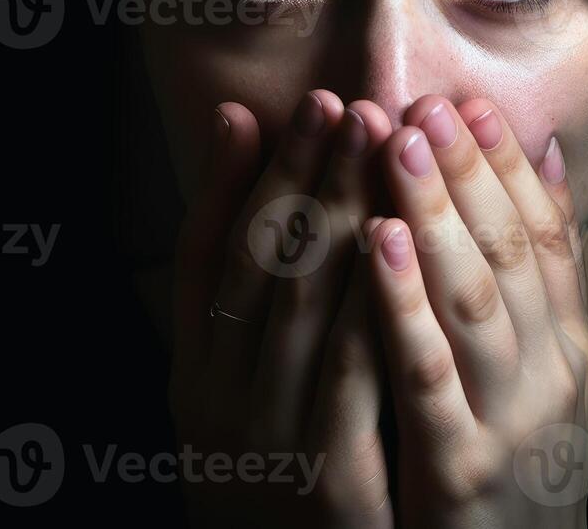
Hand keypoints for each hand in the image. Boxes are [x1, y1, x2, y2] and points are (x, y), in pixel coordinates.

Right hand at [168, 89, 396, 527]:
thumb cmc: (273, 485)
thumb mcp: (231, 406)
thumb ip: (237, 318)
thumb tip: (250, 201)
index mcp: (190, 377)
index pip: (204, 257)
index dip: (233, 181)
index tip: (269, 109)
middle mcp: (216, 401)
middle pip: (257, 265)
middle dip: (301, 175)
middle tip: (339, 101)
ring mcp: (268, 439)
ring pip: (302, 302)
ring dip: (340, 209)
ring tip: (373, 136)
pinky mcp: (327, 479)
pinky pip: (351, 373)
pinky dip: (372, 300)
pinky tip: (397, 237)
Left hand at [361, 96, 587, 527]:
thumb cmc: (517, 472)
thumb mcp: (545, 376)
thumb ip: (545, 274)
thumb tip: (547, 159)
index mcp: (566, 348)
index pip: (544, 235)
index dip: (508, 165)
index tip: (471, 101)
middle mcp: (550, 376)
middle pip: (510, 251)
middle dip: (467, 170)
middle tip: (426, 102)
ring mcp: (510, 422)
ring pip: (474, 296)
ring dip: (437, 211)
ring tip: (400, 141)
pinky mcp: (462, 469)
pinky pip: (428, 373)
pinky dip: (405, 301)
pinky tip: (378, 241)